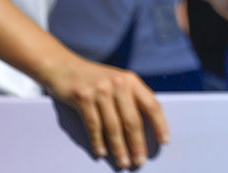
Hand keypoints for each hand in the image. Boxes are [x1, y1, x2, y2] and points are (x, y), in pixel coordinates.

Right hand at [41, 54, 168, 168]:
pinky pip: (93, 125)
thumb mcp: (117, 81)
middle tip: (140, 160)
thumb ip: (131, 98)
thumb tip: (146, 127)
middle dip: (137, 144)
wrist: (63, 66)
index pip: (151, 104)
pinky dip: (98, 141)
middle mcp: (118, 84)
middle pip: (132, 120)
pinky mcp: (83, 97)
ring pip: (113, 126)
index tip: (164, 141)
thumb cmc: (94, 78)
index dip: (160, 124)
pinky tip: (102, 152)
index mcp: (131, 80)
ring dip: (119, 148)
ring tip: (124, 162)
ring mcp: (100, 90)